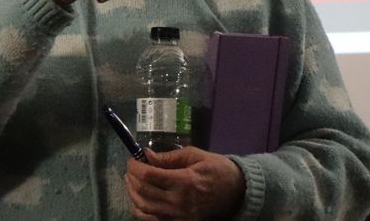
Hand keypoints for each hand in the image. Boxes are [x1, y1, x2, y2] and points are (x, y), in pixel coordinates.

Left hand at [125, 147, 245, 220]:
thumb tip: (147, 155)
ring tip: (131, 181)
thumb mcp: (195, 156)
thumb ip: (169, 157)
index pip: (149, 175)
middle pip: (143, 191)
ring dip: (132, 193)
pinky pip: (153, 220)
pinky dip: (140, 211)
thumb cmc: (217, 169)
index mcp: (184, 181)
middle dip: (131, 178)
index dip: (135, 166)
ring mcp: (179, 215)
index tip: (132, 159)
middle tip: (131, 169)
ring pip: (144, 207)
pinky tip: (138, 200)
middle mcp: (179, 201)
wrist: (238, 192)